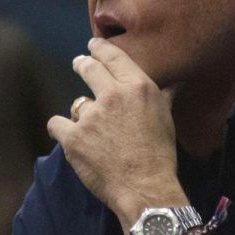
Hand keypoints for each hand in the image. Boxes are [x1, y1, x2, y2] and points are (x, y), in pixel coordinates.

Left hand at [48, 38, 183, 228]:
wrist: (145, 188)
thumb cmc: (160, 154)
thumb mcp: (166, 118)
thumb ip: (164, 96)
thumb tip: (177, 83)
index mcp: (137, 87)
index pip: (112, 56)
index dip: (99, 48)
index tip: (93, 46)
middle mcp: (113, 95)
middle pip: (88, 68)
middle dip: (82, 64)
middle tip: (79, 64)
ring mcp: (90, 116)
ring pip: (77, 103)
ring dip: (82, 113)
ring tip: (92, 127)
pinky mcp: (73, 138)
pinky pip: (57, 124)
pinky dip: (61, 130)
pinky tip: (67, 136)